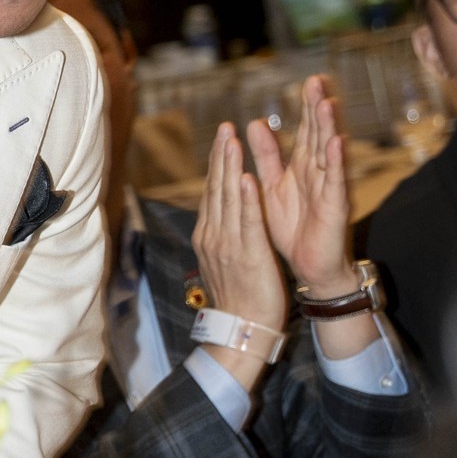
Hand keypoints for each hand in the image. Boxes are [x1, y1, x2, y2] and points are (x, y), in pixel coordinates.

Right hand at [191, 120, 287, 378]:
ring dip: (230, 167)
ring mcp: (227, 244)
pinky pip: (246, 222)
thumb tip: (218, 218)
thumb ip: (222, 235)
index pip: (213, 192)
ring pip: (228, 198)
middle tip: (225, 127)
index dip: (217, 163)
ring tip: (232, 139)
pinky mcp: (247, 254)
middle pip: (216, 188)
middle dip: (221, 156)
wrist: (242, 330)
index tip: (222, 138)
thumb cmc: (240, 299)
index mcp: (209, 235)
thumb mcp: (224, 261)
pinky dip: (245, 198)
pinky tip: (246, 177)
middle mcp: (214, 235)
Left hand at [246, 74, 352, 293]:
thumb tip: (253, 123)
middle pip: (318, 134)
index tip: (308, 81)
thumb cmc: (293, 227)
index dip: (306, 107)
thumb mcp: (274, 186)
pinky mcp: (334, 207)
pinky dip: (337, 162)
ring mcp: (328, 188)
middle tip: (317, 81)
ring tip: (327, 103)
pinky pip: (335, 181)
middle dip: (317, 108)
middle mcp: (318, 173)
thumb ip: (267, 156)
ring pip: (329, 152)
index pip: (305, 130)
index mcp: (302, 167)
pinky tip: (337, 143)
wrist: (309, 266)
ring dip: (329, 128)